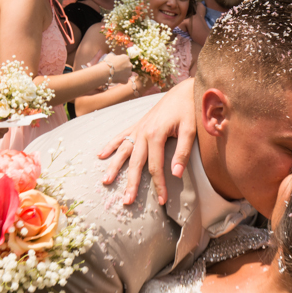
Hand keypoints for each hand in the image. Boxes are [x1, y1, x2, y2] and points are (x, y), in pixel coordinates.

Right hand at [97, 78, 196, 204]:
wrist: (182, 90)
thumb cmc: (188, 110)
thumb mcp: (190, 130)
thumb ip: (182, 152)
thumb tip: (176, 174)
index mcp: (156, 135)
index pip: (155, 167)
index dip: (158, 185)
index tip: (161, 201)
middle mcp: (143, 132)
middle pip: (135, 163)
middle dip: (131, 183)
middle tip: (126, 201)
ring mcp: (138, 128)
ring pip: (123, 151)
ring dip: (114, 167)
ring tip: (106, 181)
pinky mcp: (137, 124)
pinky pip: (121, 136)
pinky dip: (111, 145)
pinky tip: (101, 155)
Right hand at [104, 53, 132, 83]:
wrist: (106, 72)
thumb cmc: (107, 62)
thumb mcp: (110, 56)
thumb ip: (114, 56)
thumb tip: (114, 57)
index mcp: (126, 58)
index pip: (125, 59)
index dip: (121, 61)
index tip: (117, 63)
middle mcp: (130, 65)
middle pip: (128, 66)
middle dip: (124, 67)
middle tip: (118, 69)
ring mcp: (129, 73)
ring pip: (128, 73)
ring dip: (124, 74)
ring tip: (117, 74)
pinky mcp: (126, 79)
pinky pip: (124, 80)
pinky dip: (121, 80)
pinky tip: (117, 79)